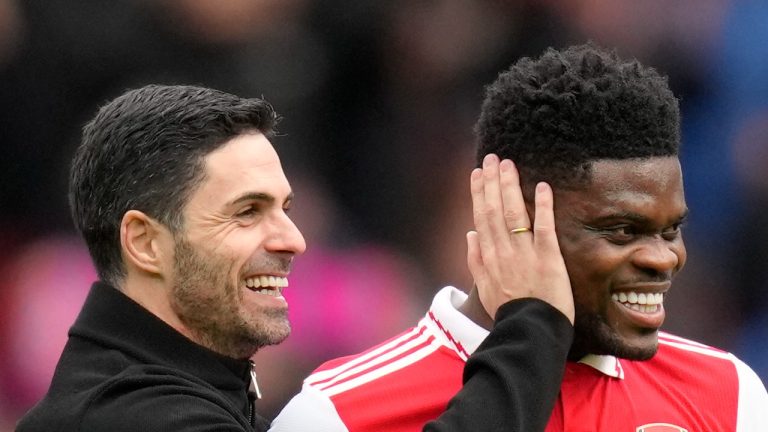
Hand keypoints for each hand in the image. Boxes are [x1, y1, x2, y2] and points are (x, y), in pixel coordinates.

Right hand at [467, 154, 573, 323]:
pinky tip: (542, 186)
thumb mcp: (484, 288)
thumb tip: (469, 234)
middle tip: (492, 158)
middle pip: (495, 210)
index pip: (481, 217)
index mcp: (489, 257)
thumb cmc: (509, 311)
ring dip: (510, 187)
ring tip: (508, 164)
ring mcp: (525, 254)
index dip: (478, 193)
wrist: (529, 331)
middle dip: (492, 182)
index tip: (477, 173)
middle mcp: (504, 251)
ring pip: (514, 214)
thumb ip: (476, 260)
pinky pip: (544, 228)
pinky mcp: (548, 259)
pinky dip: (543, 206)